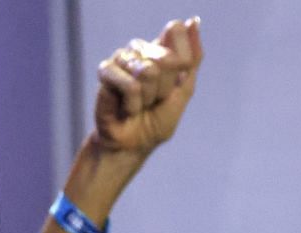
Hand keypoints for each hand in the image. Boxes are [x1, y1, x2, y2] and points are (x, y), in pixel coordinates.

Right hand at [93, 17, 202, 155]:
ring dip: (148, 97)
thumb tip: (194, 20)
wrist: (133, 144)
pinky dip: (134, 103)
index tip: (173, 86)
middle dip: (165, 87)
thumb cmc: (156, 120)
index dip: (181, 62)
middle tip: (154, 100)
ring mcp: (122, 57)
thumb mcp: (183, 91)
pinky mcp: (106, 71)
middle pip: (165, 57)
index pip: (176, 31)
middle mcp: (140, 48)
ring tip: (140, 105)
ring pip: (148, 71)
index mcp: (160, 49)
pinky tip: (127, 108)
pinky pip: (131, 84)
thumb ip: (192, 58)